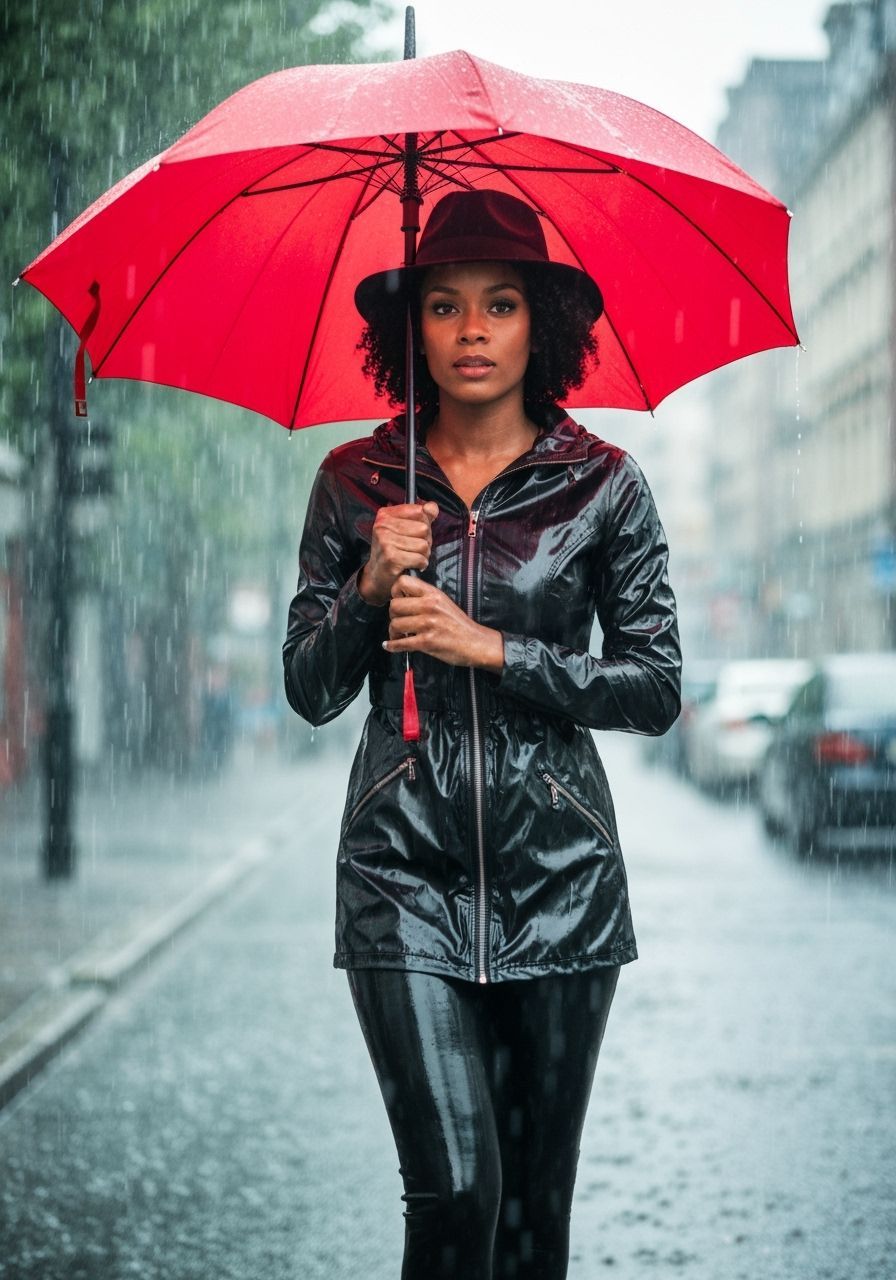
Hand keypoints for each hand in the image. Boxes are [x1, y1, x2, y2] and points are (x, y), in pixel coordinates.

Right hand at [358, 502, 438, 607]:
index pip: (419, 511)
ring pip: (423, 544)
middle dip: (424, 541)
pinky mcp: (391, 558)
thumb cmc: (394, 550)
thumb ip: (422, 516)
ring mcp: (385, 541)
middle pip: (423, 528)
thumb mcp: (406, 529)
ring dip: (423, 554)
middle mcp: (382, 525)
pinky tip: (412, 565)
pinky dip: (420, 564)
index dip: (424, 524)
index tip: (414, 534)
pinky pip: (420, 558)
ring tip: (412, 557)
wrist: (377, 575)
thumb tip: (432, 507)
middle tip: (413, 549)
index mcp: (385, 514)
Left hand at [383, 575, 503, 670]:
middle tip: (399, 622)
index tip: (399, 601)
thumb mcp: (443, 602)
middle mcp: (430, 606)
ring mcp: (428, 624)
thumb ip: (424, 596)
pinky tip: (391, 646)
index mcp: (433, 594)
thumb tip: (400, 597)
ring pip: (395, 624)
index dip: (395, 592)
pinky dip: (392, 646)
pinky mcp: (427, 642)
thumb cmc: (458, 624)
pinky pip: (401, 643)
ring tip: (400, 635)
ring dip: (393, 633)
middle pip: (394, 605)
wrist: (475, 642)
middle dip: (393, 615)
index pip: (402, 581)